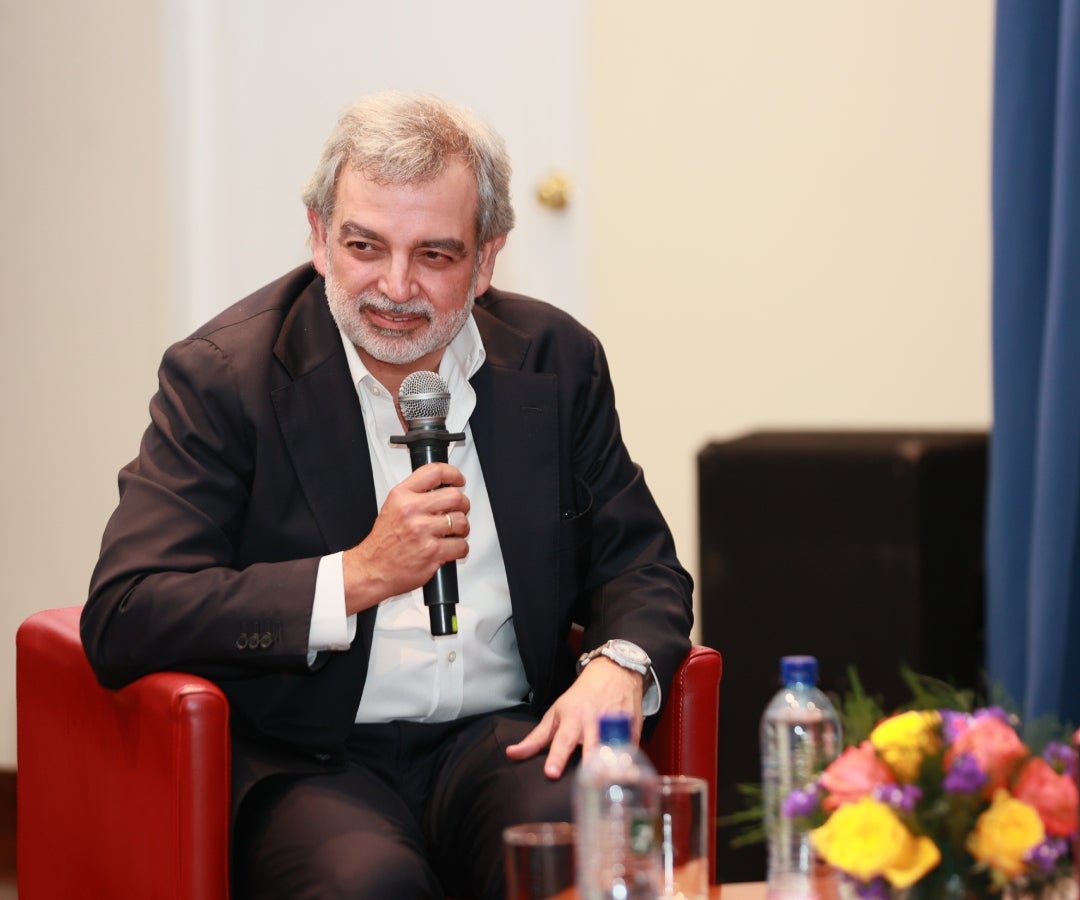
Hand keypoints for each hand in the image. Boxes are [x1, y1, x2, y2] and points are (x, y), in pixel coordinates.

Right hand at [341, 462, 469, 614]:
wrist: (372, 569)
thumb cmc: (383, 542)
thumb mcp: (392, 507)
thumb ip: (414, 495)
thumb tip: (441, 488)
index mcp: (402, 496)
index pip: (434, 472)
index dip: (453, 474)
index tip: (458, 479)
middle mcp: (412, 511)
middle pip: (455, 496)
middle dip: (463, 504)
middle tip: (460, 510)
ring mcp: (423, 531)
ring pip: (461, 521)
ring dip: (462, 528)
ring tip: (454, 532)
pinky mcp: (432, 552)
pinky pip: (461, 545)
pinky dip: (461, 548)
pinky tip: (451, 548)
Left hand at [504, 657, 644, 778]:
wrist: (613, 673)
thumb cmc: (580, 698)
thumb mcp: (555, 714)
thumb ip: (536, 738)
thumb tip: (511, 754)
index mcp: (573, 718)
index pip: (562, 740)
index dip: (557, 757)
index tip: (551, 773)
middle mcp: (594, 722)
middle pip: (592, 747)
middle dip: (591, 764)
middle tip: (588, 784)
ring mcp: (616, 726)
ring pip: (614, 750)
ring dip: (612, 767)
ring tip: (608, 785)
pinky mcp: (634, 731)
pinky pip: (631, 751)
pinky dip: (630, 764)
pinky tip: (627, 776)